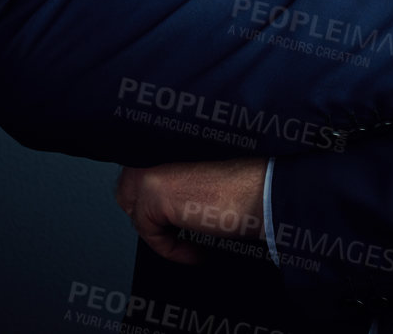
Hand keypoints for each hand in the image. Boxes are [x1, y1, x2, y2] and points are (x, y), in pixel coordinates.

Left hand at [114, 157, 267, 263]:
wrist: (265, 190)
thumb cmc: (248, 184)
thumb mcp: (204, 176)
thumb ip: (178, 178)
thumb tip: (160, 202)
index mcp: (166, 142)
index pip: (138, 172)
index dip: (151, 198)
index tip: (174, 220)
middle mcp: (154, 150)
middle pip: (127, 189)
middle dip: (147, 213)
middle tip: (177, 230)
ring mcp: (150, 169)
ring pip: (134, 210)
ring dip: (158, 230)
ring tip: (188, 239)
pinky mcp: (153, 193)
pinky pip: (147, 233)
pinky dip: (170, 249)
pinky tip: (197, 250)